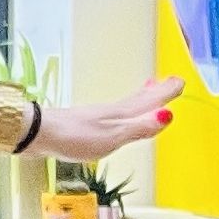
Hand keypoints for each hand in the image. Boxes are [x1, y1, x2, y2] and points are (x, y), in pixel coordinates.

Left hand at [30, 77, 182, 159]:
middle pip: (139, 100)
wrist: (38, 134)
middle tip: (170, 82)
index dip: (165, 93)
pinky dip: (122, 111)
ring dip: (141, 99)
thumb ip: (139, 128)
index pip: (149, 102)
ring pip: (125, 105)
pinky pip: (112, 114)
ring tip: (149, 92)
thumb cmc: (75, 137)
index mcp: (121, 114)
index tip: (180, 80)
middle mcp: (111, 112)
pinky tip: (115, 116)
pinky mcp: (83, 124)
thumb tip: (168, 116)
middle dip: (156, 93)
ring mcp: (96, 116)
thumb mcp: (113, 136)